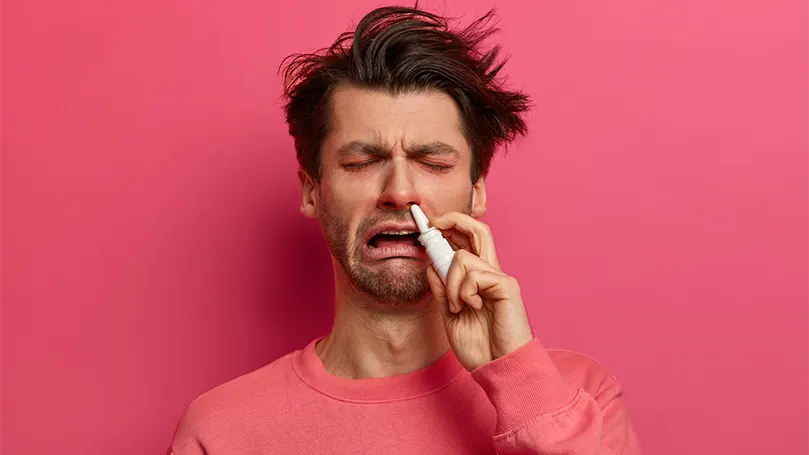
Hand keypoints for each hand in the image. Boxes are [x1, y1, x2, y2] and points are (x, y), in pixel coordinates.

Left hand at [425, 212, 533, 370]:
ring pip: (463, 257)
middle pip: (477, 230)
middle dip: (452, 219)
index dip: (448, 228)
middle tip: (432, 224)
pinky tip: (470, 307)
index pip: (466, 243)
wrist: (499, 368)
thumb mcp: (449, 316)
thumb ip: (442, 291)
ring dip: (450, 282)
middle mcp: (490, 273)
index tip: (426, 223)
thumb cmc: (480, 347)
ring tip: (454, 306)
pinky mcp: (506, 286)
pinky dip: (463, 291)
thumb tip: (430, 265)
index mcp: (478, 279)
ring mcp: (499, 278)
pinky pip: (474, 274)